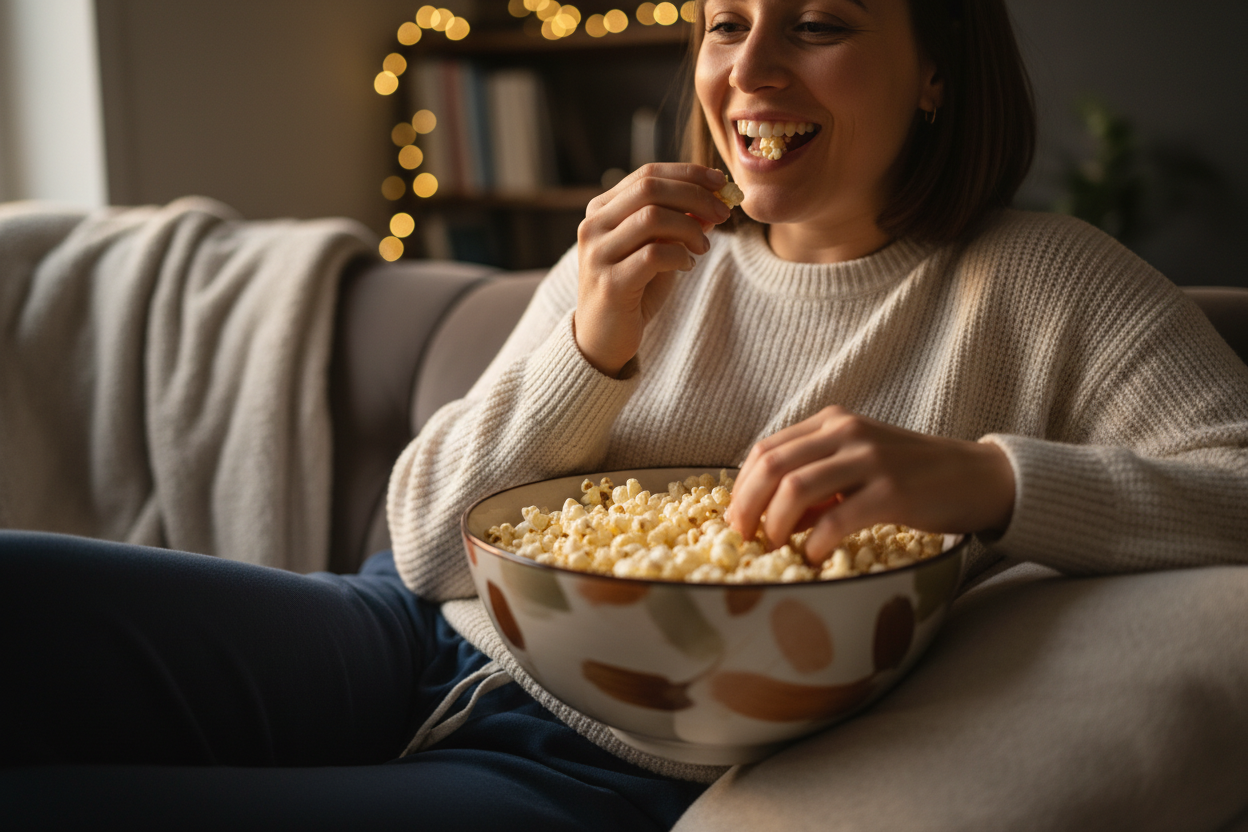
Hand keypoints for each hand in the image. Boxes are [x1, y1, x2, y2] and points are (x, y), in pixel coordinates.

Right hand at [574, 164, 731, 376]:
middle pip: (650, 189)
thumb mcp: (657, 248)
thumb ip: (679, 222)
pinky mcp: (609, 283)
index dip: (688, 174)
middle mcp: (593, 225)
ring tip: (703, 247)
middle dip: (695, 196)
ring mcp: (598, 254)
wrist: (603, 339)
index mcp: (601, 209)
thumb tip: (716, 199)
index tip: (720, 182)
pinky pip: (653, 255)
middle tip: (723, 214)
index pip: (647, 174)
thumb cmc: (633, 289)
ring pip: (652, 218)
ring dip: (690, 228)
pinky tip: (687, 266)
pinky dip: (679, 256)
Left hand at [727, 407, 1015, 564]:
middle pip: (772, 466)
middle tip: (745, 538)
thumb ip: (816, 482)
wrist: (975, 476)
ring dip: (775, 524)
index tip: (737, 519)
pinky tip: (815, 556)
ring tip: (776, 547)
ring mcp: (870, 459)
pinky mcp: (892, 491)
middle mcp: (846, 432)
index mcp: (832, 422)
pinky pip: (836, 518)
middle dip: (748, 506)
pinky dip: (815, 542)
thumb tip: (769, 519)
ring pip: (796, 487)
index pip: (766, 449)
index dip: (743, 488)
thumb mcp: (857, 464)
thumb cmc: (911, 475)